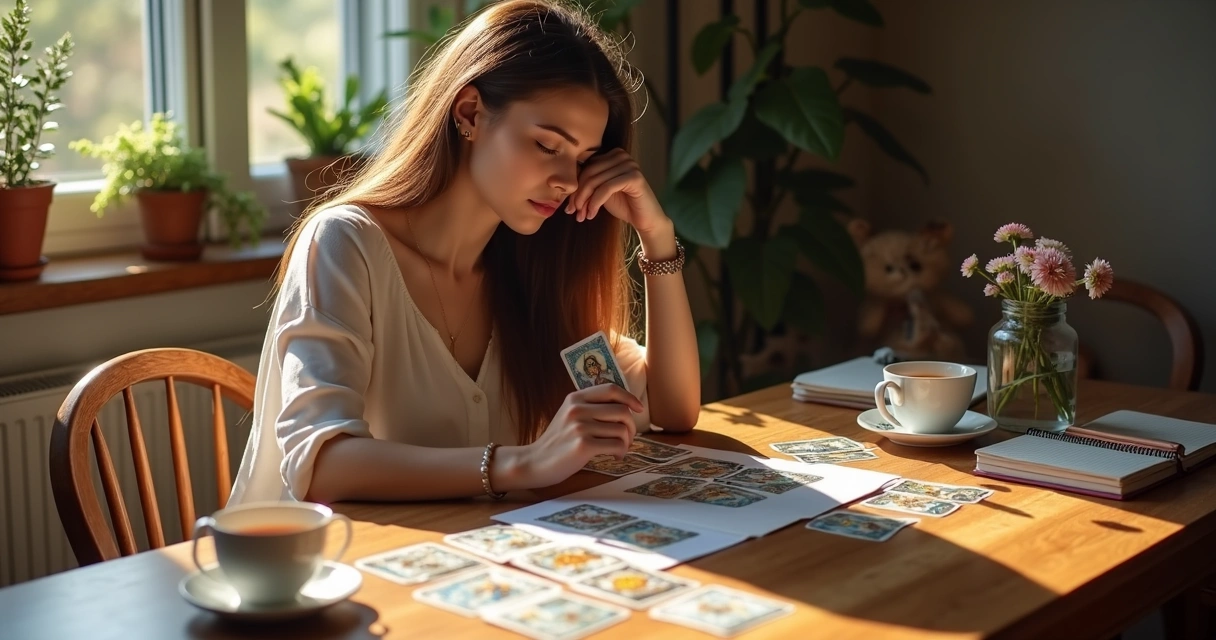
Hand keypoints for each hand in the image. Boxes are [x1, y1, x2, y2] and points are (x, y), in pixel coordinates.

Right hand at [520, 383, 642, 487]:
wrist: (535, 462)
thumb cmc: (557, 442)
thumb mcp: (569, 416)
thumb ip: (591, 408)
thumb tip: (626, 409)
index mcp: (575, 398)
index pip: (610, 389)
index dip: (629, 397)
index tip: (639, 409)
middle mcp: (577, 409)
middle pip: (622, 411)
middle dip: (632, 427)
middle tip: (627, 439)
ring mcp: (579, 426)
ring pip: (622, 430)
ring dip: (627, 443)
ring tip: (618, 450)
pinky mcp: (583, 445)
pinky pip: (616, 445)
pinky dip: (621, 453)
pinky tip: (614, 457)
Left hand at [565, 148, 667, 234]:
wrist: (645, 219)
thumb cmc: (623, 205)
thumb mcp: (600, 191)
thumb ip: (588, 182)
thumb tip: (561, 184)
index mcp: (612, 154)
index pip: (586, 167)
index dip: (575, 187)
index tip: (569, 206)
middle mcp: (621, 155)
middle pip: (589, 173)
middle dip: (578, 195)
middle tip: (573, 212)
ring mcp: (629, 164)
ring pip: (596, 181)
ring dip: (585, 202)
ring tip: (582, 216)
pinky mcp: (634, 177)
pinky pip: (606, 188)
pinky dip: (595, 203)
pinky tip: (592, 214)